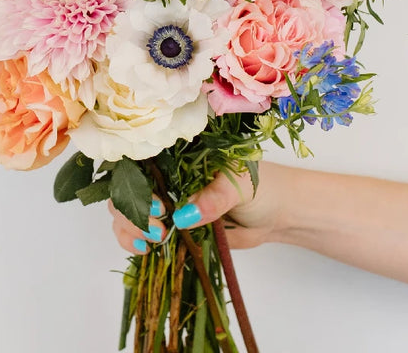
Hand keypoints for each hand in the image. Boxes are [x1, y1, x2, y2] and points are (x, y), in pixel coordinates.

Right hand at [108, 162, 285, 253]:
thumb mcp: (239, 185)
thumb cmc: (262, 186)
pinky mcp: (173, 227)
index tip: (156, 205)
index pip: (143, 162)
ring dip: (129, 228)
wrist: (279, 214)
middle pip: (129, 189)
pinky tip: (144, 251)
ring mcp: (168, 203)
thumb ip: (213, 198)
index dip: (137, 182)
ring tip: (151, 242)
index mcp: (180, 156)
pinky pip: (142, 233)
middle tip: (157, 228)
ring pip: (129, 212)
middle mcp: (168, 177)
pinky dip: (134, 242)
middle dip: (132, 211)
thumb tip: (183, 216)